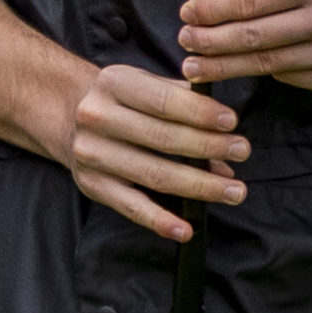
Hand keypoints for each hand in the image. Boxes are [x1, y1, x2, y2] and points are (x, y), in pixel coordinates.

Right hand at [47, 59, 248, 239]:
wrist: (69, 116)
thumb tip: (226, 131)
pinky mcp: (91, 185)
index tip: (232, 123)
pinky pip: (131, 207)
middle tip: (242, 152)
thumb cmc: (125, 100)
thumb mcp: (147, 83)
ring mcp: (92, 154)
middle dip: (209, 148)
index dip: (200, 113)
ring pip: (154, 174)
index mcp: (114, 83)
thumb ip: (185, 99)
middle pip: (163, 139)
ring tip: (234, 190)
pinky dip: (160, 221)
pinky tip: (186, 229)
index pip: (164, 101)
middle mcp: (97, 117)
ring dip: (199, 186)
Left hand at [178, 0, 311, 94]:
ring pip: (268, 65)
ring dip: (226, 67)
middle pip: (254, 37)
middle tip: (184, 44)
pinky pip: (291, 78)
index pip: (250, 1)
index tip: (186, 12)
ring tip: (197, 68)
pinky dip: (265, 72)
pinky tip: (244, 67)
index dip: (211, 10)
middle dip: (210, 43)